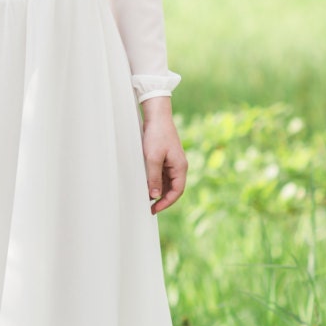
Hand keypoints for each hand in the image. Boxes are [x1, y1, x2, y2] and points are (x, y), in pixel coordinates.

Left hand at [140, 97, 187, 214]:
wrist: (157, 116)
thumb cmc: (157, 135)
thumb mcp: (153, 158)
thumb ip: (154, 178)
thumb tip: (155, 196)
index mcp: (180, 167)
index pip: (176, 191)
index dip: (166, 202)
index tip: (154, 209)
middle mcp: (179, 166)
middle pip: (173, 189)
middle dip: (162, 199)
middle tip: (149, 208)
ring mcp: (172, 163)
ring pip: (167, 183)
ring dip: (159, 191)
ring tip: (146, 199)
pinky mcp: (166, 158)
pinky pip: (163, 175)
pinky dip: (156, 182)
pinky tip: (147, 185)